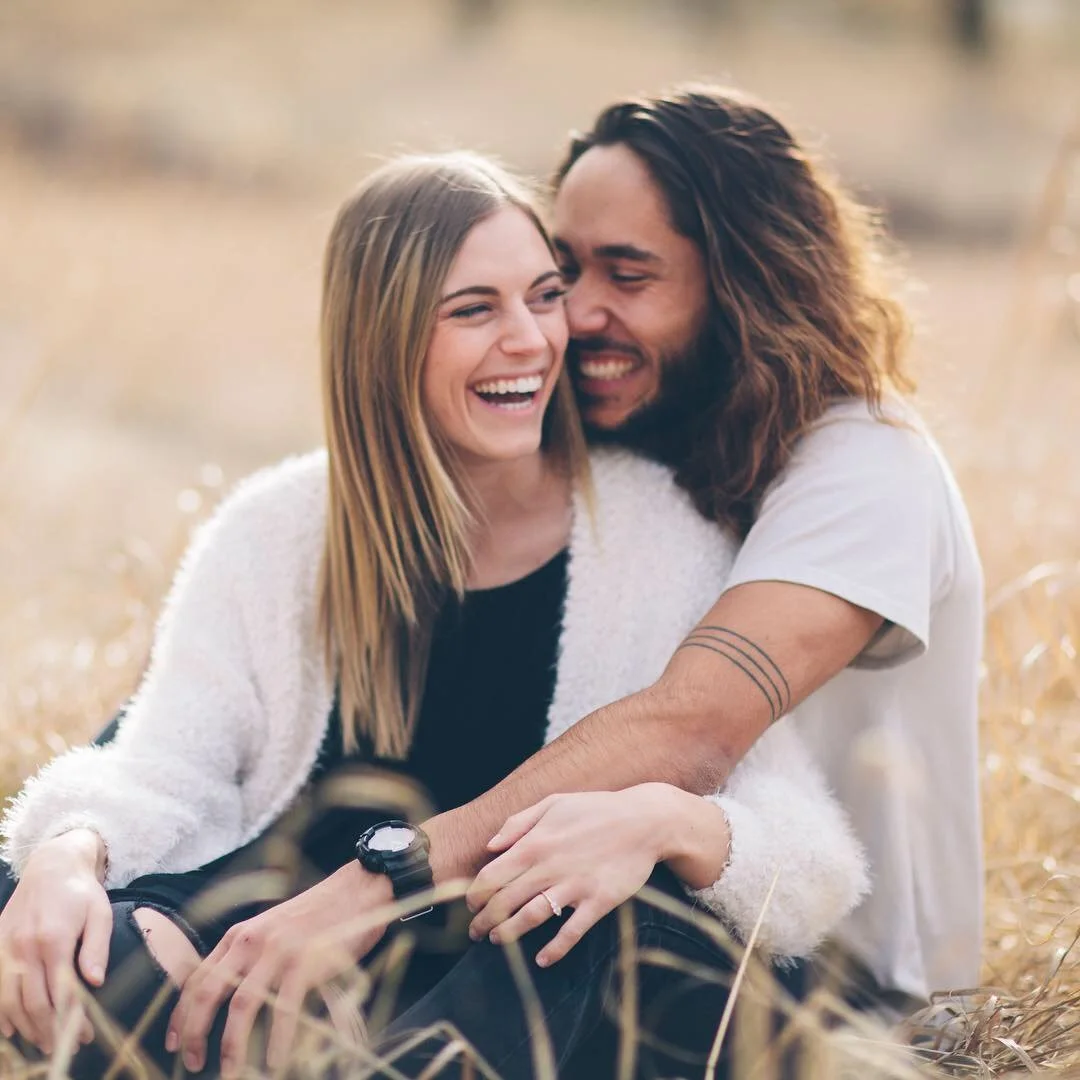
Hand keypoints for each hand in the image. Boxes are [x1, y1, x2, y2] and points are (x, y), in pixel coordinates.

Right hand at [0, 829, 110, 1051]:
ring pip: (9, 1001)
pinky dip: (0, 1013)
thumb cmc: (81, 891)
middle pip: (32, 1004)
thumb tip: (95, 982)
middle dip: (48, 1032)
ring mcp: (6, 949)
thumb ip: (96, 948)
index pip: (62, 993)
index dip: (72, 1020)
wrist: (51, 865)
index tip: (85, 1037)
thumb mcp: (99, 913)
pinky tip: (10, 1030)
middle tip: (65, 1049)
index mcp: (54, 940)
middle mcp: (24, 948)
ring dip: (25, 1028)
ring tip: (43, 1043)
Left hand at [167, 863, 391, 1077]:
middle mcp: (251, 940)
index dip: (180, 1015)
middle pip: (208, 993)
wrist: (356, 893)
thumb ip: (248, 958)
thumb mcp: (270, 930)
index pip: (196, 978)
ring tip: (232, 1074)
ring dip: (233, 1047)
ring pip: (241, 1006)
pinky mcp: (305, 962)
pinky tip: (275, 1062)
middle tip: (192, 1063)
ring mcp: (278, 951)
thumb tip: (228, 1002)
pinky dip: (276, 1041)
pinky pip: (283, 1009)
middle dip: (195, 1034)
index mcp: (238, 935)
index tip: (174, 1044)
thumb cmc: (317, 917)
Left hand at [465, 786, 676, 967]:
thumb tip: (490, 846)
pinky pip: (571, 931)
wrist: (644, 821)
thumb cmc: (596, 809)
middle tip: (474, 933)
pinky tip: (542, 960)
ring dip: (508, 934)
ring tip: (497, 941)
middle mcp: (548, 866)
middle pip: (504, 901)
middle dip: (483, 920)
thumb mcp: (554, 803)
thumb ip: (518, 822)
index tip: (470, 906)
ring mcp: (574, 885)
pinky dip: (555, 949)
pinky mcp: (598, 901)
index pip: (491, 876)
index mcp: (534, 843)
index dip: (475, 895)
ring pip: (530, 917)